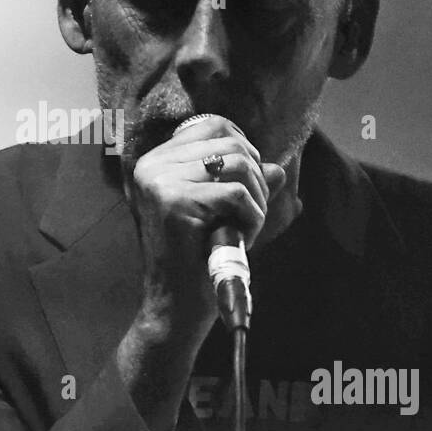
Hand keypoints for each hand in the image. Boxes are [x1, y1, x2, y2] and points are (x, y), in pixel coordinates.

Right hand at [127, 115, 296, 355]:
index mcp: (155, 161)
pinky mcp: (175, 203)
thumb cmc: (198, 258)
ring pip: (238, 164)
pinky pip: (238, 193)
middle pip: (230, 141)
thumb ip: (245, 184)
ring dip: (257, 198)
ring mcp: (160, 182)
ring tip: (246, 227)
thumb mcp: (220, 212)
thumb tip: (279, 167)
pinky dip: (252, 217)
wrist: (177, 306)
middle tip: (251, 213)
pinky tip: (242, 238)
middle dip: (256, 178)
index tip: (247, 185)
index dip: (244, 149)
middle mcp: (151, 165)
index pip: (213, 124)